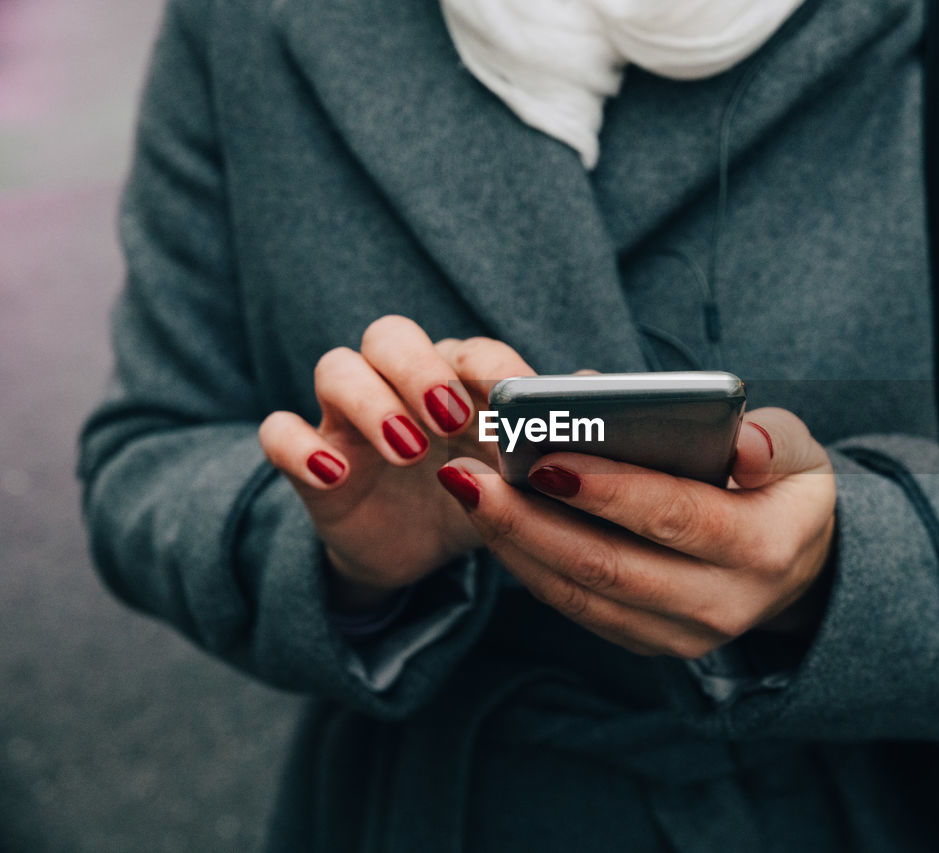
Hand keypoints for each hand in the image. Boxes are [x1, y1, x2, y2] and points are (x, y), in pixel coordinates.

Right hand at [257, 317, 534, 609]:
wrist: (420, 552)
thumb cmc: (480, 494)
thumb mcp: (520, 475)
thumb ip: (554, 434)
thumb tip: (597, 392)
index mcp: (456, 378)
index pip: (468, 349)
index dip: (489, 366)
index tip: (516, 400)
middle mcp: (398, 383)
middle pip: (389, 335)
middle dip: (420, 368)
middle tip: (451, 417)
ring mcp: (348, 419)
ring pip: (335, 368)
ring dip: (369, 402)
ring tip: (408, 451)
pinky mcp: (312, 461)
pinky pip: (279, 434)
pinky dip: (300, 448)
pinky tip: (333, 476)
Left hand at [435, 408, 836, 658]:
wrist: (796, 567)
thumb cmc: (783, 490)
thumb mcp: (800, 455)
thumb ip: (774, 440)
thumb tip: (742, 443)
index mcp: (764, 549)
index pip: (676, 517)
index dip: (609, 490)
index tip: (543, 458)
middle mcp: (721, 605)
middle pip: (609, 567)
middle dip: (531, 520)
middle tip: (471, 474)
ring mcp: (679, 635)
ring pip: (580, 594)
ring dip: (514, 543)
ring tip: (466, 489)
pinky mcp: (645, 641)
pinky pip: (575, 608)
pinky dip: (528, 564)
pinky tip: (493, 521)